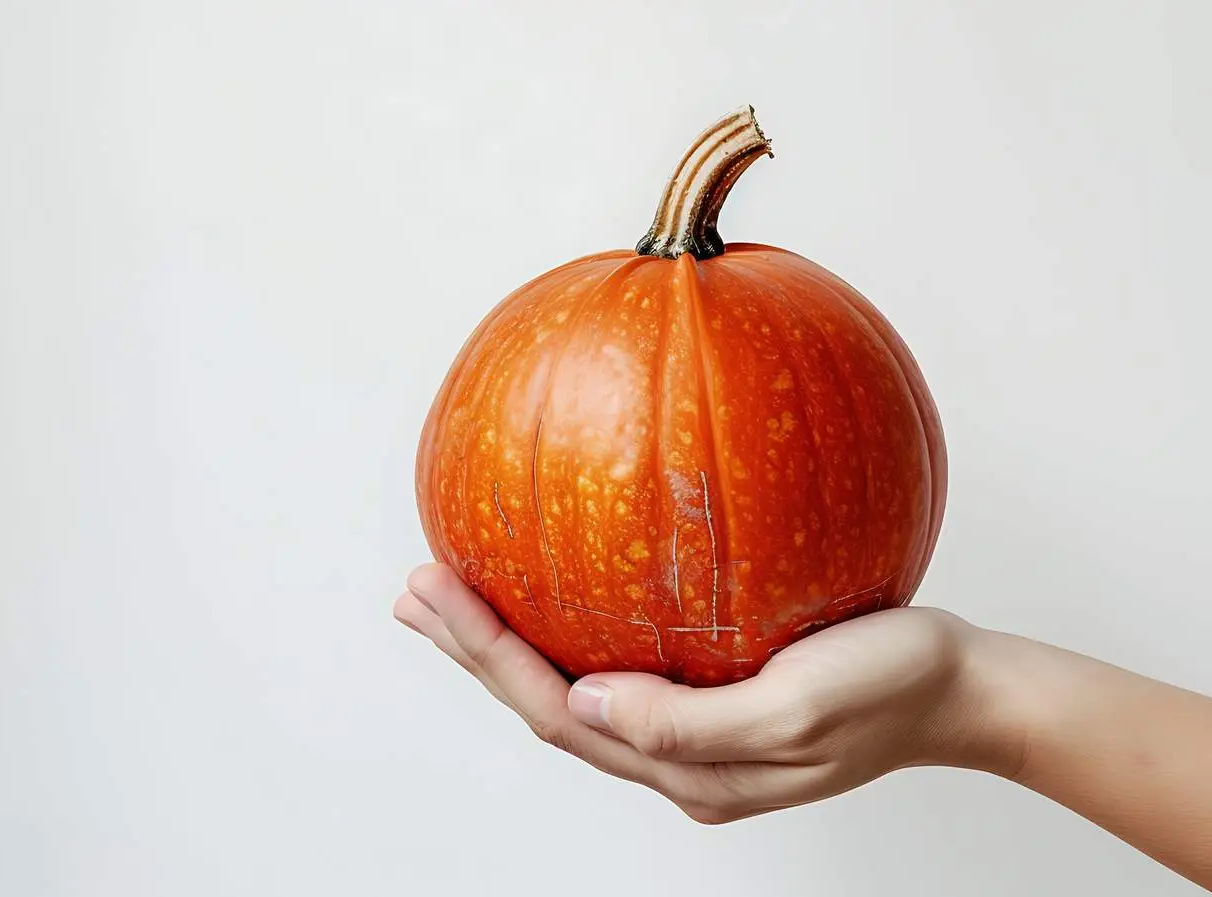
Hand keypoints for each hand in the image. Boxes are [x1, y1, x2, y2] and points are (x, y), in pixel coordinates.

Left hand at [394, 563, 1012, 823]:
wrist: (964, 690)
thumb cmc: (896, 686)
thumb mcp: (801, 707)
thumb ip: (691, 723)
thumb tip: (590, 702)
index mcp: (689, 772)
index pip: (559, 714)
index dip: (486, 654)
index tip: (432, 589)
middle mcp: (676, 762)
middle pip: (548, 707)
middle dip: (472, 651)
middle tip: (412, 590)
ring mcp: (691, 734)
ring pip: (573, 691)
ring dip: (506, 645)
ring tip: (449, 594)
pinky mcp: (710, 699)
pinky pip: (616, 669)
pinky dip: (564, 632)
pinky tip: (550, 593)